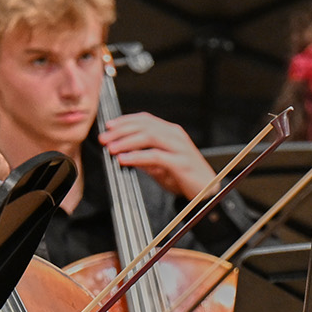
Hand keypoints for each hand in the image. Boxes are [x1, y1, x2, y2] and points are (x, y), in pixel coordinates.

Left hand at [99, 111, 214, 201]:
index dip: (125, 121)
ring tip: (111, 148)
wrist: (207, 191)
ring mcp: (179, 148)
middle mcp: (175, 136)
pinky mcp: (181, 162)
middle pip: (145, 126)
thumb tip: (124, 153)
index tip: (109, 126)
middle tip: (104, 138)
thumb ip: (144, 157)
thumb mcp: (160, 165)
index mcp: (171, 132)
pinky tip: (125, 160)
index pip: (145, 119)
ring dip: (127, 142)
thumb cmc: (185, 177)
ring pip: (149, 137)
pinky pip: (156, 156)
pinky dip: (137, 157)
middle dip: (121, 131)